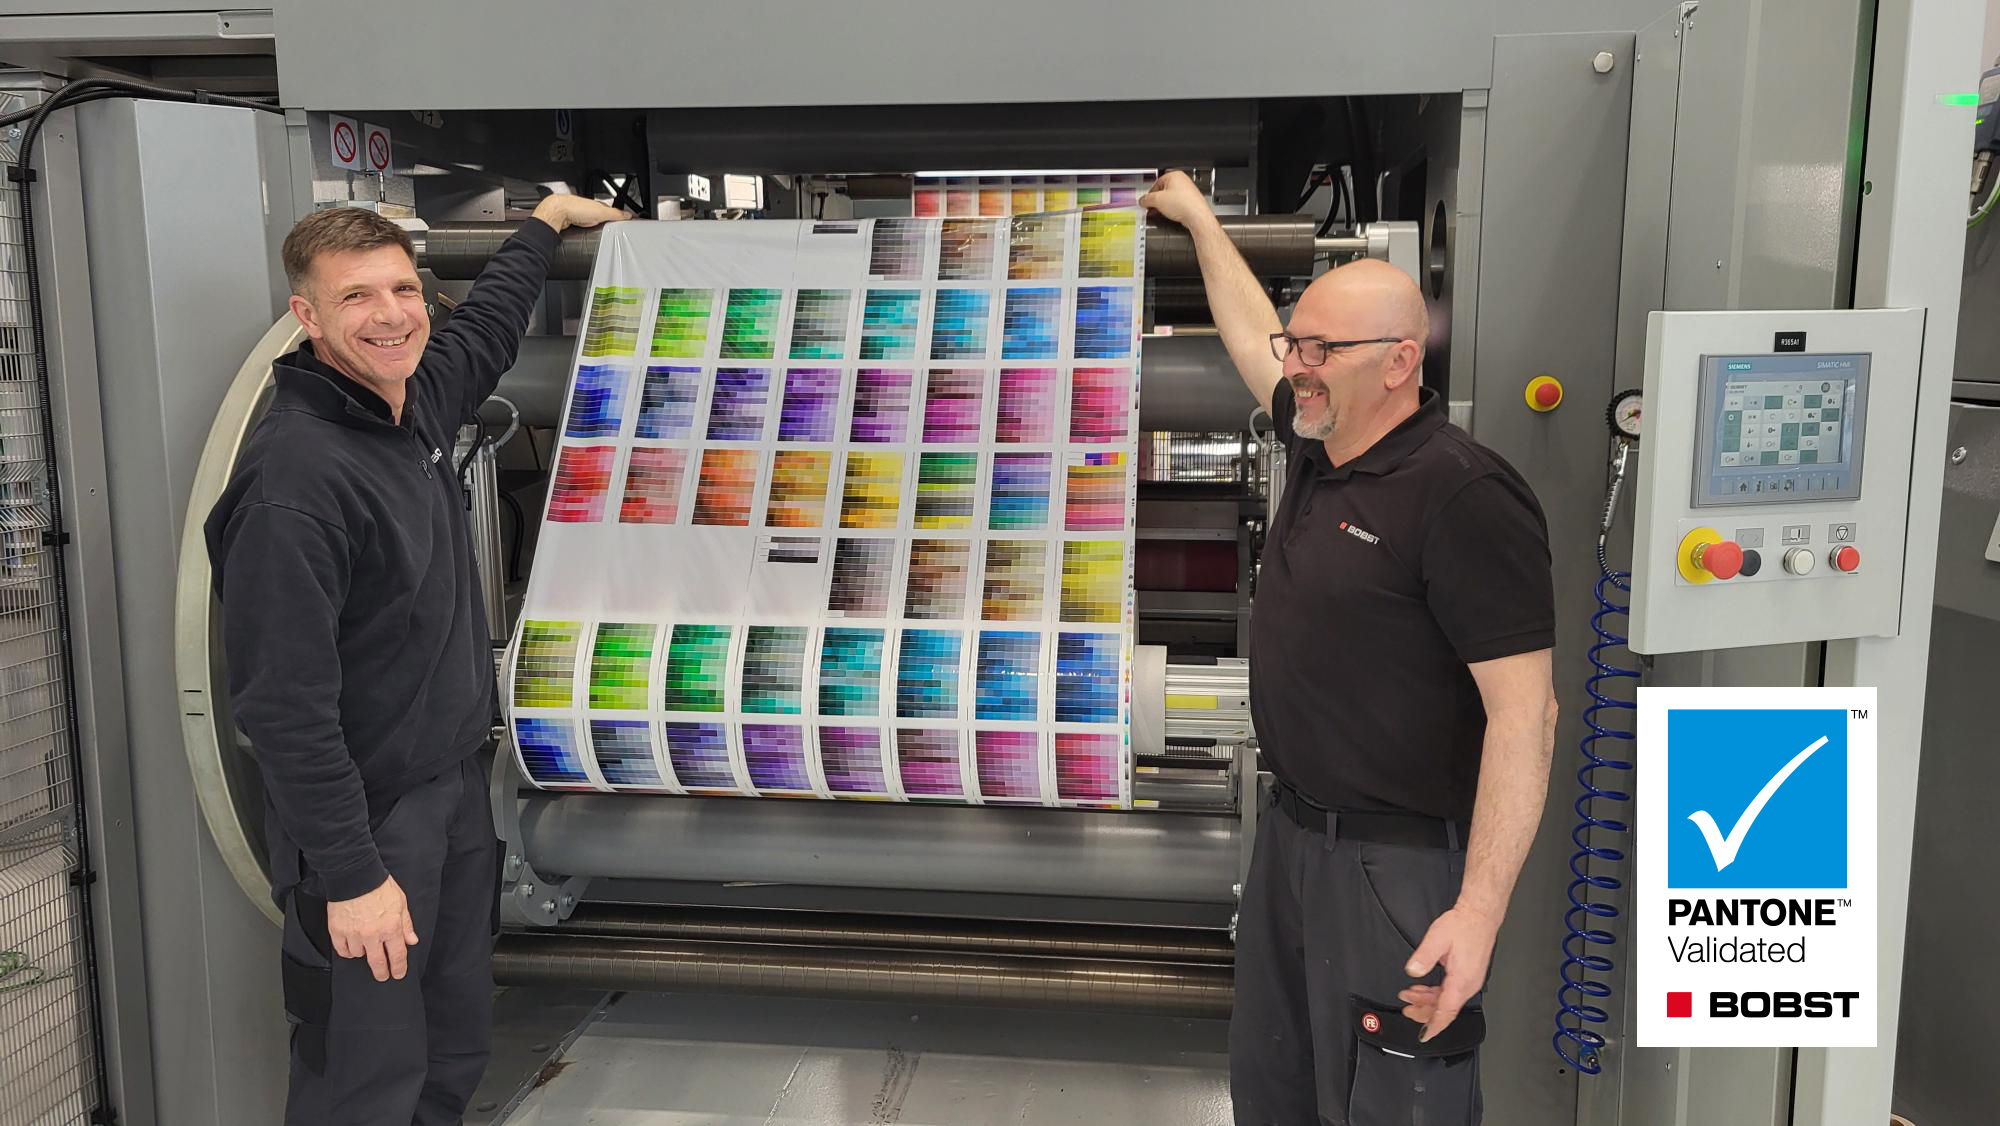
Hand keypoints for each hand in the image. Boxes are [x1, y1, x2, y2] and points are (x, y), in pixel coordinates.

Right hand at [326, 875, 418, 981]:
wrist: (355, 876)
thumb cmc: (379, 887)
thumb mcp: (400, 903)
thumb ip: (406, 924)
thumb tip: (411, 941)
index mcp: (391, 927)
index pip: (397, 956)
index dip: (399, 968)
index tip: (398, 974)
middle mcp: (372, 934)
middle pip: (377, 962)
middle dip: (381, 973)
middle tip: (382, 976)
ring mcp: (353, 934)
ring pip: (358, 955)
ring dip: (363, 953)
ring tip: (366, 945)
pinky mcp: (337, 931)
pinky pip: (342, 950)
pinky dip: (348, 951)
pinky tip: (352, 946)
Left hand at [531, 193, 633, 232]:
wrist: (557, 212)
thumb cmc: (575, 208)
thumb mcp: (601, 212)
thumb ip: (615, 214)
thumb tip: (628, 215)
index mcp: (597, 205)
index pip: (611, 210)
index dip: (617, 215)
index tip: (624, 220)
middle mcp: (588, 208)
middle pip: (600, 216)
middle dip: (606, 222)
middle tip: (613, 229)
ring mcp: (579, 214)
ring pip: (590, 220)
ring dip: (594, 225)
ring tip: (600, 232)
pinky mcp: (572, 221)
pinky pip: (582, 225)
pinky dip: (585, 229)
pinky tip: (586, 233)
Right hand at [1139, 170, 1216, 230]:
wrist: (1197, 216)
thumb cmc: (1183, 204)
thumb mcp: (1157, 200)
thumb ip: (1146, 199)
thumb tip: (1142, 201)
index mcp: (1174, 175)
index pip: (1156, 183)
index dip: (1149, 194)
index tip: (1146, 202)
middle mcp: (1182, 181)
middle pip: (1163, 191)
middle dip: (1156, 201)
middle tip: (1151, 208)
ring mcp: (1187, 191)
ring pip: (1170, 198)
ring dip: (1162, 206)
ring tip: (1159, 213)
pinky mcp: (1190, 201)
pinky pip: (1177, 204)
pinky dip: (1171, 209)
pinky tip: (1169, 215)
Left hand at [1398, 904, 1499, 1041]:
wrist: (1480, 916)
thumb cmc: (1464, 926)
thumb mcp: (1437, 939)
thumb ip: (1423, 957)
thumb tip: (1413, 970)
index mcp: (1461, 981)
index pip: (1446, 1013)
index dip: (1434, 1026)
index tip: (1424, 1036)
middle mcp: (1467, 984)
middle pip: (1444, 1009)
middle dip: (1423, 1012)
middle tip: (1406, 1009)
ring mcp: (1468, 980)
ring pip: (1446, 1000)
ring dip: (1427, 1000)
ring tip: (1409, 995)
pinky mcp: (1467, 975)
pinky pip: (1450, 991)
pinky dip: (1435, 992)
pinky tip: (1423, 987)